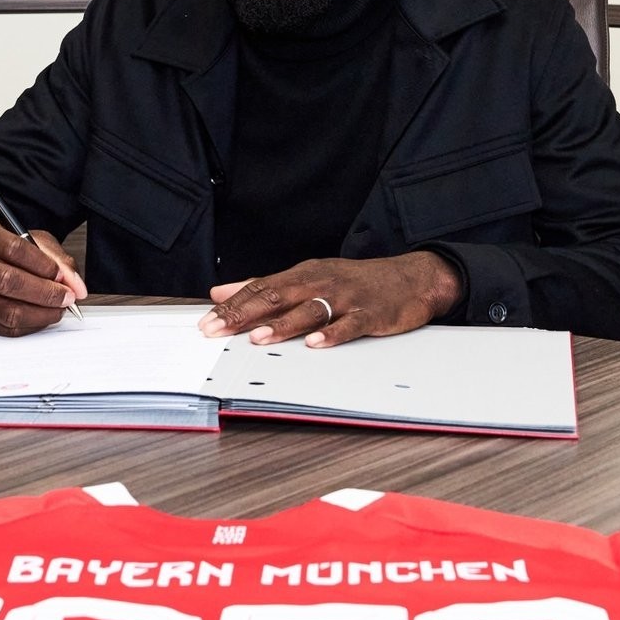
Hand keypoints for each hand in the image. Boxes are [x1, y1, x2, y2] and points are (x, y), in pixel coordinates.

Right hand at [0, 216, 86, 335]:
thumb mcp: (22, 237)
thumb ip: (52, 256)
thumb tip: (75, 284)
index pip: (13, 248)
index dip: (43, 265)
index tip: (63, 275)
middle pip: (7, 281)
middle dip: (45, 293)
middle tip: (66, 297)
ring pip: (5, 310)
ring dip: (40, 314)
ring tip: (58, 309)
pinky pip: (1, 328)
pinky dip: (28, 326)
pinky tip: (41, 318)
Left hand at [199, 253, 462, 348]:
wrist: (411, 277)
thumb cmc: (356, 282)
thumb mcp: (310, 277)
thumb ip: (266, 286)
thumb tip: (222, 292)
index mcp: (304, 274)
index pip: (262, 288)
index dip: (234, 305)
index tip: (208, 322)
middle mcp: (321, 282)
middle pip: (278, 297)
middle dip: (246, 314)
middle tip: (219, 330)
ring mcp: (346, 298)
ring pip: (310, 310)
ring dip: (283, 325)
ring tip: (259, 337)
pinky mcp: (370, 314)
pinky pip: (349, 325)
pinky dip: (333, 334)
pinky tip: (317, 344)